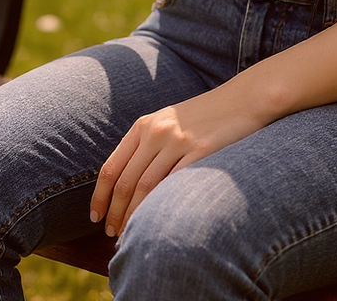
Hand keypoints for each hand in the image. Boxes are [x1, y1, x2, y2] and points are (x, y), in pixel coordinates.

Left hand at [89, 88, 265, 237]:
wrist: (241, 99)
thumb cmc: (203, 116)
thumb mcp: (167, 122)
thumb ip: (145, 145)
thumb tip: (123, 185)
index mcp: (143, 125)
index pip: (111, 168)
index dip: (100, 198)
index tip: (96, 218)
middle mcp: (157, 132)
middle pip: (126, 183)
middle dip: (115, 214)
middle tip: (111, 235)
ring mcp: (179, 141)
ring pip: (146, 189)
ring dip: (134, 217)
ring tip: (129, 236)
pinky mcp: (201, 152)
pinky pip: (174, 186)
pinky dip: (161, 209)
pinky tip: (157, 224)